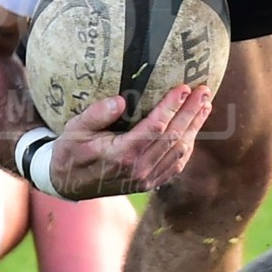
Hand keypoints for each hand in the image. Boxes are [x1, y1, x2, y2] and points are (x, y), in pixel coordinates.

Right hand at [46, 85, 213, 198]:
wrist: (67, 184)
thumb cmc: (70, 151)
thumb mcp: (75, 129)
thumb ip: (96, 114)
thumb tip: (120, 101)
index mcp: (121, 154)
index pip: (155, 128)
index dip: (171, 107)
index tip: (183, 88)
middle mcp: (138, 169)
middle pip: (173, 138)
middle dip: (190, 112)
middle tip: (203, 90)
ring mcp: (145, 179)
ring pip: (179, 152)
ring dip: (194, 127)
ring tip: (204, 105)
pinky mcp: (149, 183)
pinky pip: (175, 164)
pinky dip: (188, 145)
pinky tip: (193, 129)